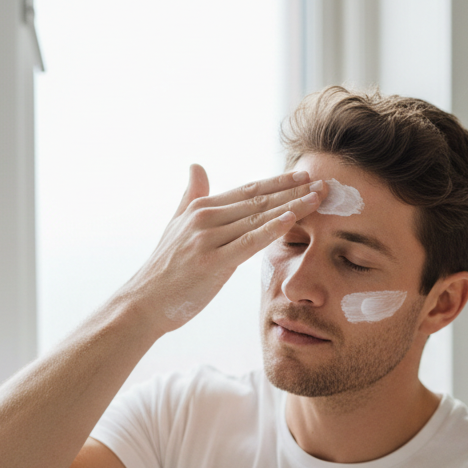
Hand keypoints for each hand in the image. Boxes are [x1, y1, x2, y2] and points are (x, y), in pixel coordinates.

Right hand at [120, 165, 327, 332]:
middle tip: (323, 183)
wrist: (144, 302)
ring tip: (318, 198)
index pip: (248, 190)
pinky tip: (291, 218)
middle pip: (258, 200)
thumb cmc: (165, 269)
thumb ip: (190, 196)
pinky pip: (247, 242)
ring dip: (291, 205)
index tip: (304, 176)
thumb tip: (196, 165)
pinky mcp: (212, 262)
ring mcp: (208, 239)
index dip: (278, 182)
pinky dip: (270, 229)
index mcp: (201, 208)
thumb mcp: (176, 226)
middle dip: (293, 190)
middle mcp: (205, 218)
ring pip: (257, 217)